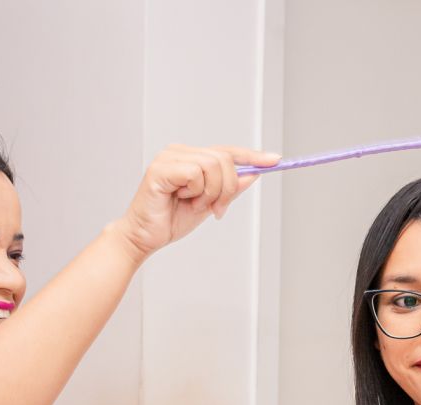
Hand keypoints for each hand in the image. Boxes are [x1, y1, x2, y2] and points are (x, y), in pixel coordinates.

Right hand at [112, 144, 278, 260]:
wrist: (144, 237)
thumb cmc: (170, 221)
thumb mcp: (209, 205)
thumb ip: (228, 189)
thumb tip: (252, 175)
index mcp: (191, 157)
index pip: (227, 151)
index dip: (252, 156)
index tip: (275, 160)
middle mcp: (180, 151)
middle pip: (224, 159)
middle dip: (226, 189)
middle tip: (215, 210)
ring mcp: (169, 157)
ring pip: (212, 165)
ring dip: (210, 193)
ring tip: (193, 205)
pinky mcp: (160, 168)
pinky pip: (195, 174)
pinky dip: (196, 192)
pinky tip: (181, 199)